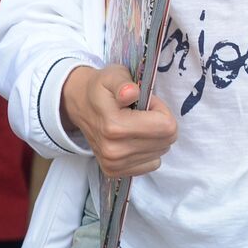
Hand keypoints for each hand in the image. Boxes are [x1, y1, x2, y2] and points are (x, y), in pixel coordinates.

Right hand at [61, 65, 176, 178]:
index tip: (148, 103)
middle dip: (161, 123)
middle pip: (167, 140)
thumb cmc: (102, 88)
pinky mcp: (114, 171)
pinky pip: (152, 164)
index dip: (162, 110)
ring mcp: (113, 164)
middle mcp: (114, 151)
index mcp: (115, 127)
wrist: (80, 105)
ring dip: (154, 136)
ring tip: (136, 124)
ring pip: (161, 152)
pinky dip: (149, 150)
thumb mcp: (114, 76)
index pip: (167, 127)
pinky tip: (134, 138)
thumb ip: (124, 83)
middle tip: (142, 113)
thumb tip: (130, 93)